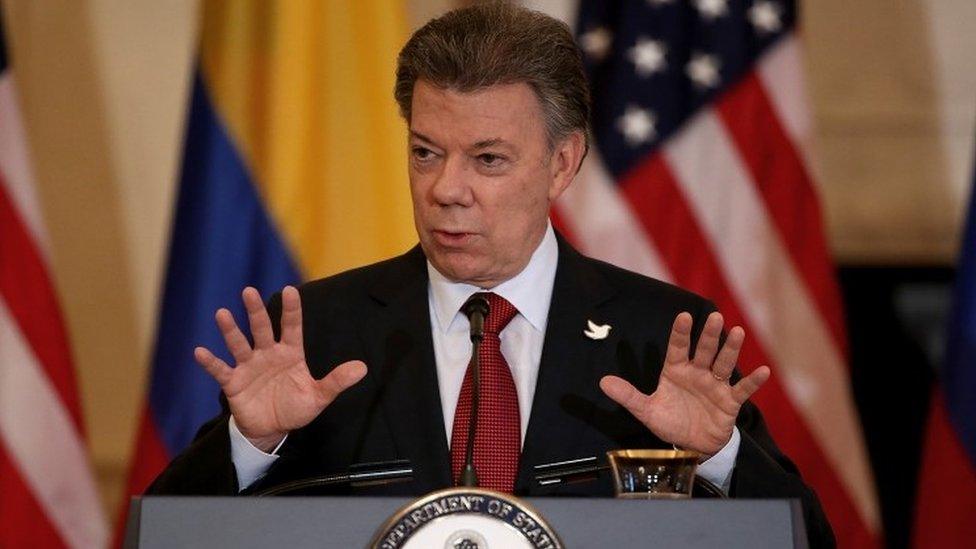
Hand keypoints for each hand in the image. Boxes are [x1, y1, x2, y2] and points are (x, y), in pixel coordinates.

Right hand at [194, 286, 366, 451]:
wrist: (272, 430)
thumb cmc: (295, 407)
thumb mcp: (319, 396)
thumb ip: (337, 381)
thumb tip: (362, 368)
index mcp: (290, 353)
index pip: (291, 327)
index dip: (291, 310)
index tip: (290, 290)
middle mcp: (268, 354)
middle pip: (261, 328)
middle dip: (256, 311)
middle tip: (249, 291)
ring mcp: (249, 366)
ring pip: (239, 344)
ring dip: (230, 330)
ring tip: (222, 314)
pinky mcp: (234, 383)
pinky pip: (221, 370)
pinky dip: (211, 362)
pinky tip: (200, 351)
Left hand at [599, 312, 768, 458]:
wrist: (691, 446)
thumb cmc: (670, 421)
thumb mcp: (646, 411)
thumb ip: (628, 395)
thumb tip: (602, 382)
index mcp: (676, 371)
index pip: (677, 348)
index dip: (680, 333)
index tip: (682, 316)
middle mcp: (697, 373)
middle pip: (704, 351)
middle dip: (709, 335)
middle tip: (715, 316)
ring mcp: (715, 386)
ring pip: (723, 364)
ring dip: (731, 349)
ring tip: (738, 332)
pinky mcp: (729, 402)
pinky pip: (742, 390)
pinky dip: (752, 382)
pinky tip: (763, 371)